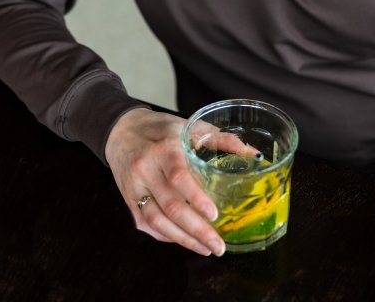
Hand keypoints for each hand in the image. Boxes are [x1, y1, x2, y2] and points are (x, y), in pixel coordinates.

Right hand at [105, 108, 226, 256]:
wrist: (121, 131)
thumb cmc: (160, 129)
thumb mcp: (189, 126)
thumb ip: (221, 139)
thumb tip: (253, 154)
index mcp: (165, 148)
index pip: (178, 176)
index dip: (196, 198)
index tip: (214, 214)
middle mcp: (147, 169)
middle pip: (171, 206)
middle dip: (196, 230)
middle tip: (218, 245)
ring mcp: (135, 187)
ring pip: (158, 221)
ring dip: (183, 239)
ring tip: (206, 248)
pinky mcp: (128, 200)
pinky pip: (147, 224)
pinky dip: (167, 236)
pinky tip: (185, 240)